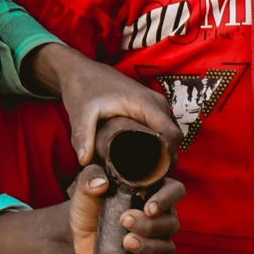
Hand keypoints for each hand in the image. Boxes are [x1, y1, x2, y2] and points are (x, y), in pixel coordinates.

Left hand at [26, 43, 180, 165]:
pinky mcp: (150, 110)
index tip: (153, 177)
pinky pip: (160, 131)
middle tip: (144, 182)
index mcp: (146, 104)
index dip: (168, 158)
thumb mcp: (81, 112)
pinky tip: (139, 163)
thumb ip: (83, 136)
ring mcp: (155, 106)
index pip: (172, 135)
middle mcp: (157, 104)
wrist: (81, 70)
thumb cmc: (83, 88)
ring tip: (141, 176)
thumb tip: (85, 162)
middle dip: (163, 162)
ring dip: (160, 155)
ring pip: (167, 136)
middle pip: (172, 139)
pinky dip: (155, 146)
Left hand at [68, 167, 183, 253]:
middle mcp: (159, 217)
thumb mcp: (84, 188)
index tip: (148, 208)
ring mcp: (155, 241)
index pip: (174, 190)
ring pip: (168, 247)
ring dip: (150, 246)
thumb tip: (101, 183)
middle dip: (150, 225)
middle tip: (125, 221)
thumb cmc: (87, 205)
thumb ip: (90, 178)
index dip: (167, 199)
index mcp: (151, 192)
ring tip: (126, 243)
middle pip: (171, 222)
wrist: (77, 234)